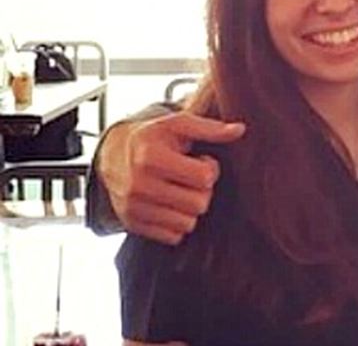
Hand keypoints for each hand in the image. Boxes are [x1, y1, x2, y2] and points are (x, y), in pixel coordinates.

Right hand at [99, 112, 244, 243]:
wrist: (113, 154)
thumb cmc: (154, 137)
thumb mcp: (179, 125)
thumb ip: (211, 128)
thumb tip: (240, 130)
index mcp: (151, 156)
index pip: (205, 177)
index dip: (210, 168)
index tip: (200, 161)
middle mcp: (138, 184)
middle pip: (199, 204)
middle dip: (203, 190)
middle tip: (192, 178)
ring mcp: (133, 207)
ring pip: (188, 224)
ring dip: (191, 208)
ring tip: (182, 190)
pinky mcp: (131, 224)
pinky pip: (172, 237)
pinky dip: (177, 223)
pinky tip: (171, 204)